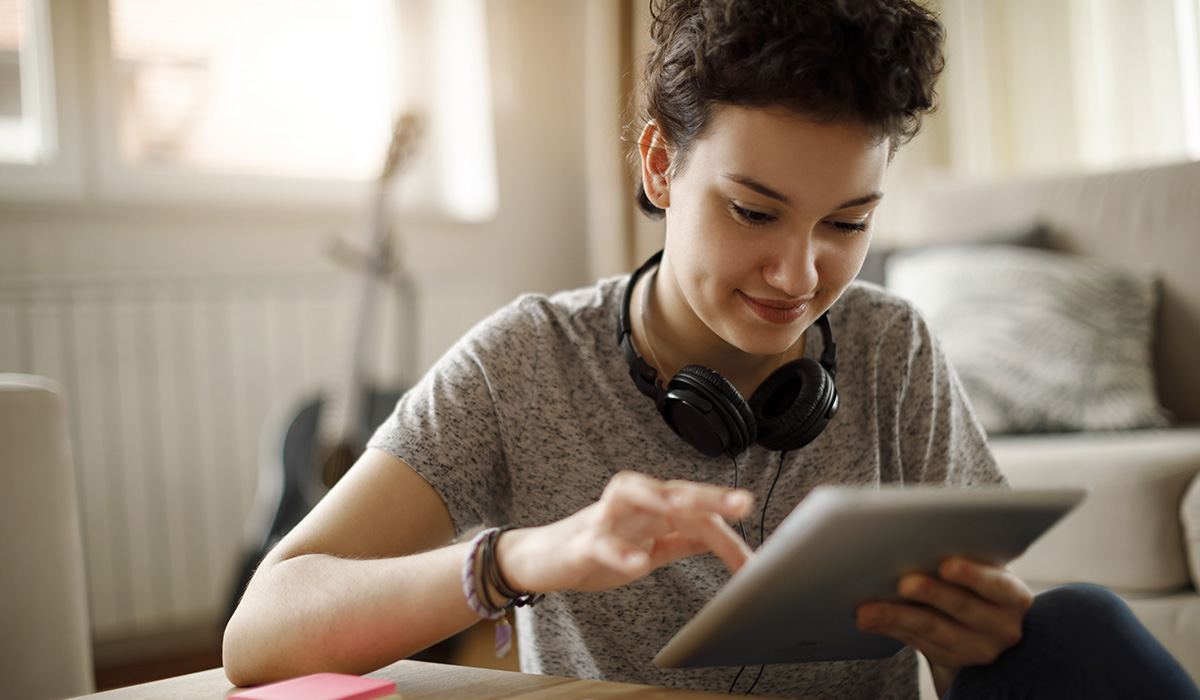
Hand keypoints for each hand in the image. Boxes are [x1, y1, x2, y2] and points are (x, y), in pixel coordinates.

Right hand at [498, 471, 753, 593]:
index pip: (695, 513)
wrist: (539, 559)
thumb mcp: (648, 544)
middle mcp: (630, 505)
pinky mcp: (581, 542)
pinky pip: (600, 543)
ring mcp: (603, 519)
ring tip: (686, 506)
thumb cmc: (595, 548)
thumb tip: (721, 534)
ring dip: (659, 498)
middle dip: (708, 495)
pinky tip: (638, 562)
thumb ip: (682, 537)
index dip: (727, 535)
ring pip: (631, 496)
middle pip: (671, 491)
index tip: (752, 562)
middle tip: (743, 502)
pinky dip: (619, 551)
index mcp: (651, 507)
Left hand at [855, 557, 1032, 695]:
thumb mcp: (984, 567)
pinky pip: (918, 643)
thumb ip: (964, 555)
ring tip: (867, 609)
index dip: (973, 575)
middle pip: (962, 608)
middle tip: (903, 582)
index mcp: (1013, 596)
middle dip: (930, 594)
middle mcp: (1002, 627)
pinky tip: (869, 619)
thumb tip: (919, 538)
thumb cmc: (977, 579)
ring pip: (933, 630)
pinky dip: (892, 628)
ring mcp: (978, 649)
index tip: (946, 564)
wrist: (984, 621)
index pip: (997, 585)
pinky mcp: (952, 660)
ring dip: (896, 617)